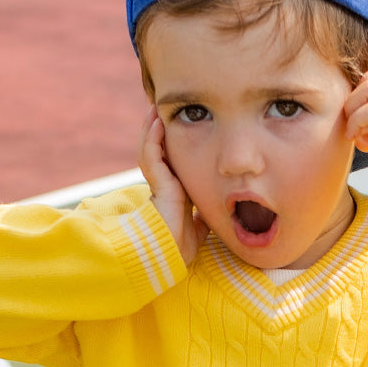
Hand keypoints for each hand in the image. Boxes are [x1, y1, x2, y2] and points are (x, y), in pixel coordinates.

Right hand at [138, 106, 207, 266]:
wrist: (172, 255)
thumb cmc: (181, 246)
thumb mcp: (199, 226)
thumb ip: (203, 216)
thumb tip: (217, 212)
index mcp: (171, 194)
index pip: (168, 164)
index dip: (167, 147)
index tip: (173, 131)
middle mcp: (161, 186)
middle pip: (155, 152)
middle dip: (157, 133)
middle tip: (160, 112)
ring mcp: (157, 185)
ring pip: (149, 151)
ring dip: (151, 130)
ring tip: (154, 111)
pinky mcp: (157, 185)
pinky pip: (151, 157)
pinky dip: (153, 140)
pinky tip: (158, 124)